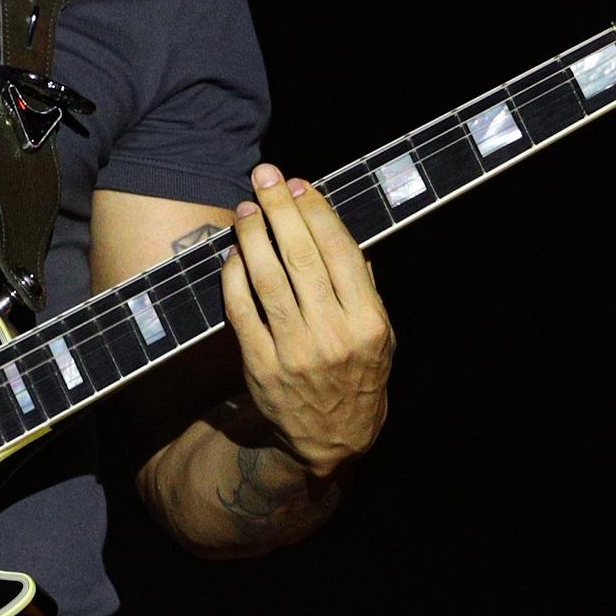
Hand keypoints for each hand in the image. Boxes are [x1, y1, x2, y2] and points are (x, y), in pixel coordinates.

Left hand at [218, 162, 392, 477]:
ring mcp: (293, 351)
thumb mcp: (382, 336)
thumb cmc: (358, 375)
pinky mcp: (260, 366)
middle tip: (265, 177)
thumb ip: (364, 287)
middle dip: (280, 210)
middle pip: (301, 257)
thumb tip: (338, 231)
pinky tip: (233, 254)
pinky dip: (234, 278)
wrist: (331, 439)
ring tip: (246, 209)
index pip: (340, 252)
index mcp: (368, 322)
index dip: (317, 212)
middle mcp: (332, 334)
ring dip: (252, 237)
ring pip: (266, 280)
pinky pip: (240, 312)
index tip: (301, 184)